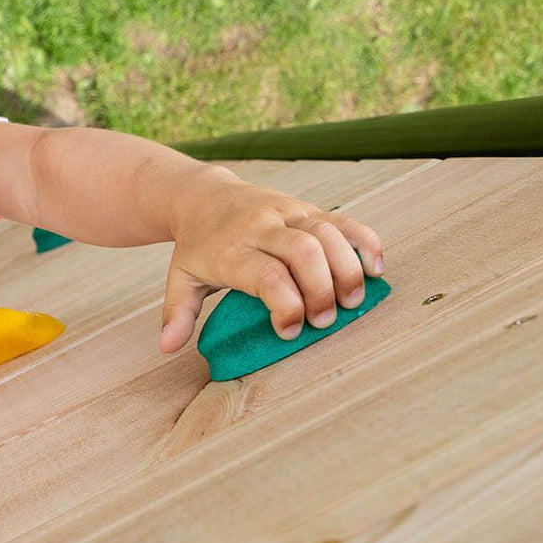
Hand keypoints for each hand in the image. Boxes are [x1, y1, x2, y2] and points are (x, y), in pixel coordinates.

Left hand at [158, 165, 385, 353]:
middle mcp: (261, 227)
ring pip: (327, 232)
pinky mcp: (307, 207)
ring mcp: (287, 213)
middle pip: (303, 252)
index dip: (286, 305)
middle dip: (321, 289)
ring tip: (354, 301)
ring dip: (347, 268)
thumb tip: (167, 347)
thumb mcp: (180, 277)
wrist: (203, 196)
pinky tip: (375, 267)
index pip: (266, 275)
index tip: (289, 332)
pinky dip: (364, 240)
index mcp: (231, 250)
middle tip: (326, 321)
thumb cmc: (196, 246)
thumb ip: (177, 313)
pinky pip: (342, 219)